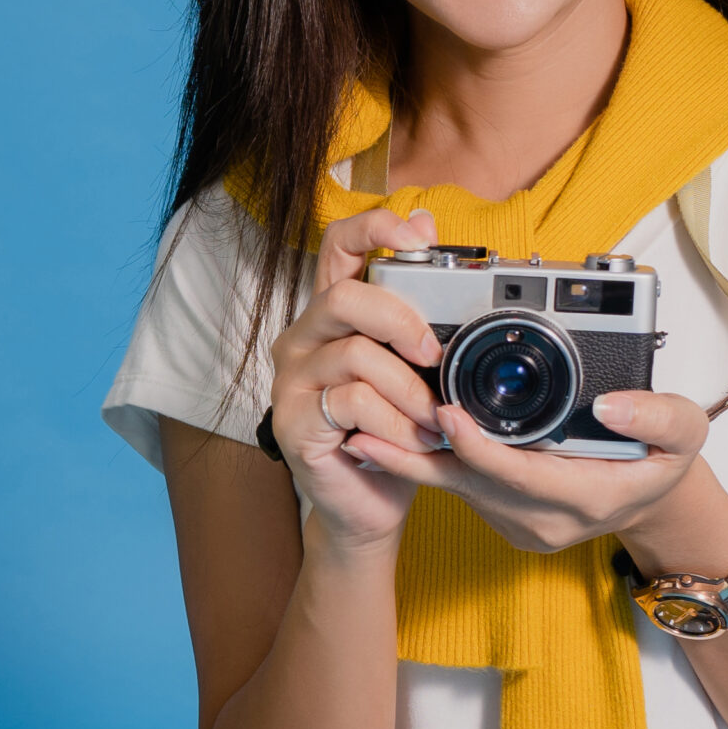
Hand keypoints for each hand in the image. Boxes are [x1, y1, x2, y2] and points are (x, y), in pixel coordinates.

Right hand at [264, 206, 458, 548]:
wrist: (368, 506)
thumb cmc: (392, 431)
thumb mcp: (414, 366)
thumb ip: (416, 303)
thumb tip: (428, 222)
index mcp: (333, 315)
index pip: (338, 246)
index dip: (373, 227)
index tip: (416, 234)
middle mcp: (303, 338)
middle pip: (344, 296)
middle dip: (401, 320)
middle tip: (435, 354)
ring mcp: (292, 380)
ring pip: (356, 354)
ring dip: (409, 390)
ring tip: (432, 420)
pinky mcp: (293, 422)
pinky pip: (351, 402)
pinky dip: (395, 422)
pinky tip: (410, 440)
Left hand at [368, 384, 727, 559]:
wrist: (652, 504)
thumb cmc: (663, 464)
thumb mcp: (685, 435)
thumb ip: (659, 417)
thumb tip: (614, 404)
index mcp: (586, 496)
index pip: (519, 474)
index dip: (477, 446)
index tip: (446, 411)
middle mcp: (544, 519)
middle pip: (469, 483)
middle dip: (419, 452)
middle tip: (372, 418)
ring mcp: (518, 523)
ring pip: (453, 489)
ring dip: (407, 461)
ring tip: (357, 431)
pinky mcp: (502, 517)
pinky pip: (456, 489)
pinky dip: (422, 465)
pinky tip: (383, 441)